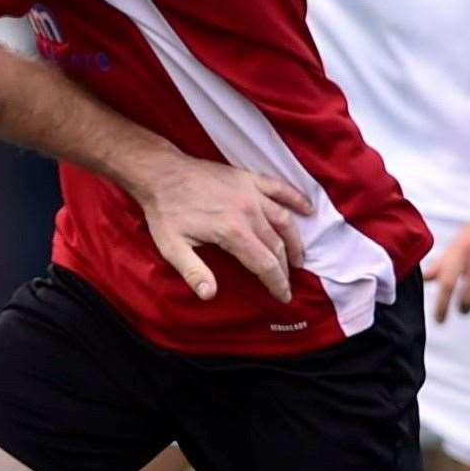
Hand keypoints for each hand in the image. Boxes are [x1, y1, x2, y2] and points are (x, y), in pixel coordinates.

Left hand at [133, 154, 312, 304]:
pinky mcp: (249, 178)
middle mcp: (248, 211)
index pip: (265, 264)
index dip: (277, 283)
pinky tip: (307, 210)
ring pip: (284, 220)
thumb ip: (193, 271)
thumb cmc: (165, 212)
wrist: (161, 174)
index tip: (284, 296)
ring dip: (295, 241)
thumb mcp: (172, 247)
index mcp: (232, 231)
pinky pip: (280, 188)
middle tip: (287, 282)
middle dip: (284, 268)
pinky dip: (296, 199)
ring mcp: (251, 192)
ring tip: (298, 258)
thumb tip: (209, 295)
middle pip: (277, 245)